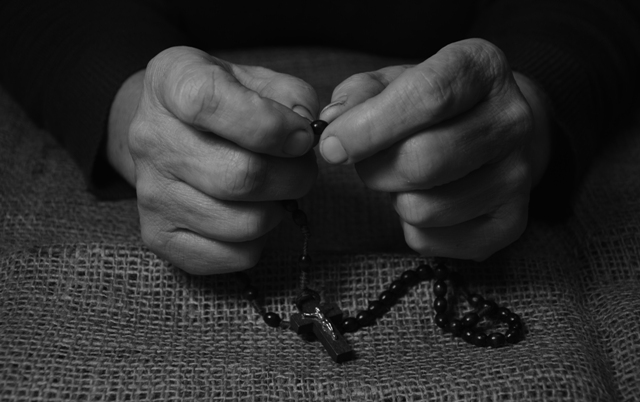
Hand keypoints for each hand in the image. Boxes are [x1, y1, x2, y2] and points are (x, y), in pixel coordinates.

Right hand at [108, 46, 318, 273]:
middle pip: (239, 177)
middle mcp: (151, 138)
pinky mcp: (159, 236)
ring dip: (279, 209)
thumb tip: (305, 128)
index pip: (209, 103)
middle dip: (293, 176)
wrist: (170, 130)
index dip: (268, 125)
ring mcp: (151, 192)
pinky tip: (252, 212)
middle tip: (303, 167)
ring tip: (277, 190)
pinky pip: (234, 256)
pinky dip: (260, 241)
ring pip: (244, 223)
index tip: (301, 136)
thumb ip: (290, 94)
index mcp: (171, 83)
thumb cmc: (224, 102)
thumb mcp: (255, 77)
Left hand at [318, 39, 551, 259]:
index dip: (369, 127)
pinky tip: (426, 199)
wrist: (494, 130)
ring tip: (405, 177)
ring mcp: (518, 176)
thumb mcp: (397, 80)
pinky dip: (410, 227)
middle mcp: (512, 120)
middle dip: (374, 169)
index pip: (427, 97)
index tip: (331, 145)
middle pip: (422, 161)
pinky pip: (431, 241)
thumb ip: (361, 93)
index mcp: (483, 68)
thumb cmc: (435, 104)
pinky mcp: (510, 224)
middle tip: (367, 161)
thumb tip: (332, 122)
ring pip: (422, 208)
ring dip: (394, 197)